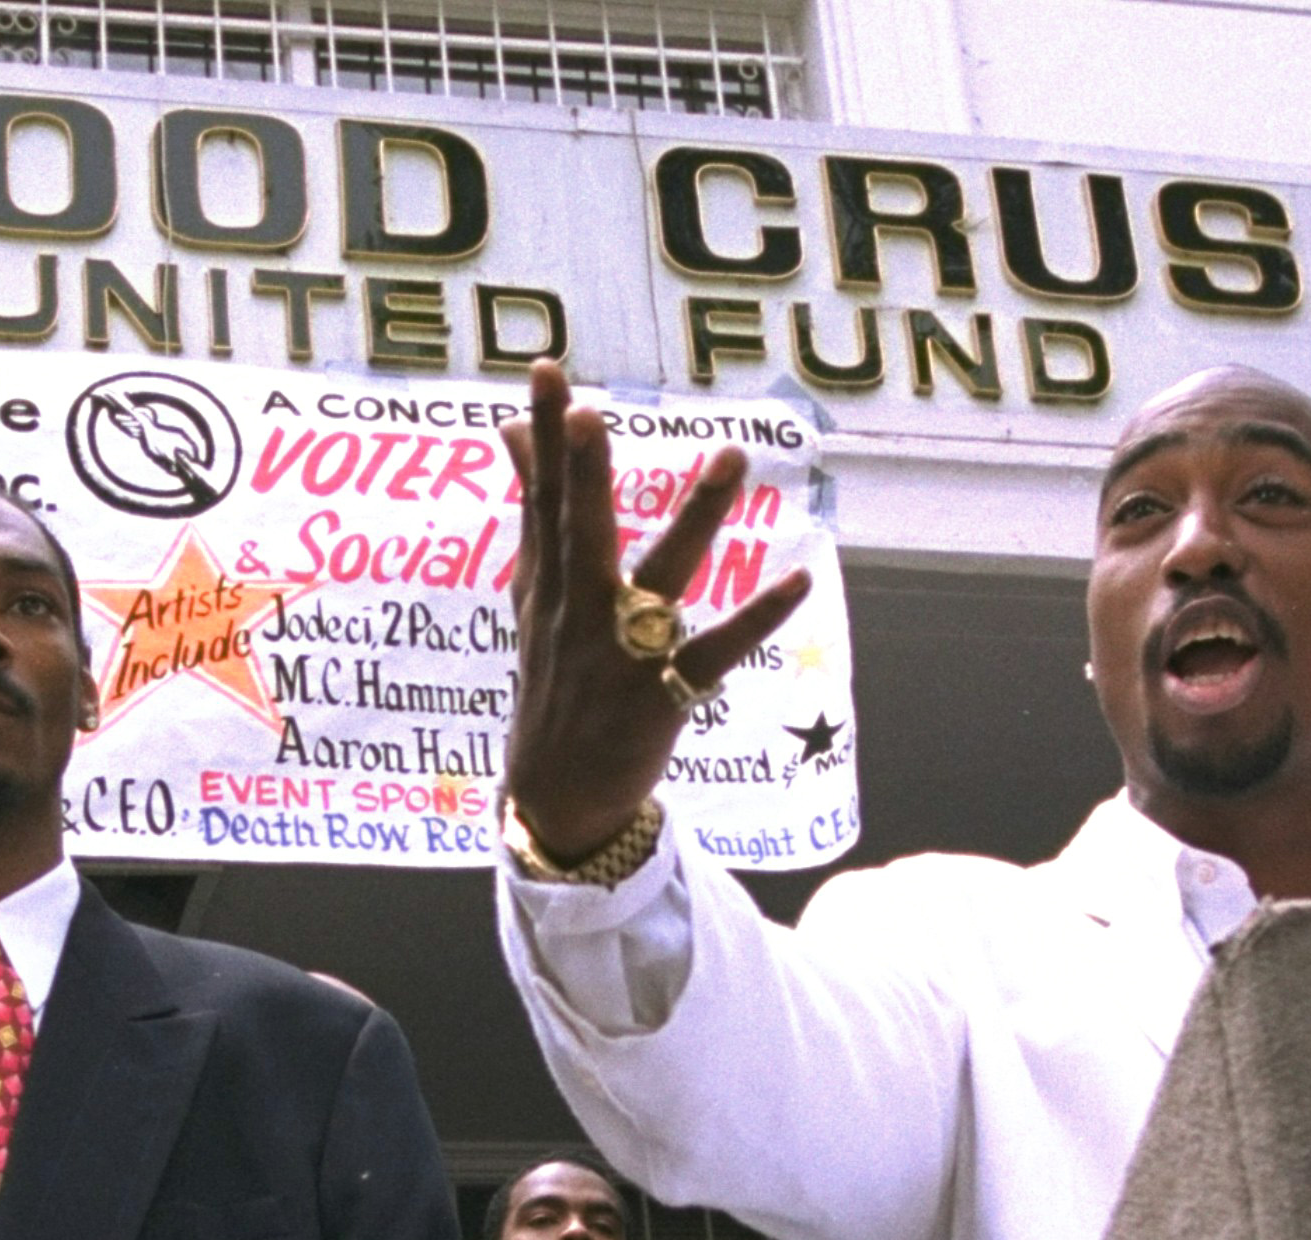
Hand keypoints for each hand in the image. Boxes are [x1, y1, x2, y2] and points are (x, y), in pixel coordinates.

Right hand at [498, 357, 813, 862]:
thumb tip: (512, 430)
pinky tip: (798, 581)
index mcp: (549, 585)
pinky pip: (716, 654)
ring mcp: (620, 657)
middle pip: (581, 534)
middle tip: (593, 412)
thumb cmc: (553, 680)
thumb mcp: (531, 595)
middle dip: (585, 475)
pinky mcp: (661, 698)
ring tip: (730, 457)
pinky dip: (758, 620)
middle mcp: (579, 614)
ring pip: (659, 580)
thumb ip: (531, 510)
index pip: (544, 499)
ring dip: (696, 520)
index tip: (547, 371)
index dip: (547, 436)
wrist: (556, 798)